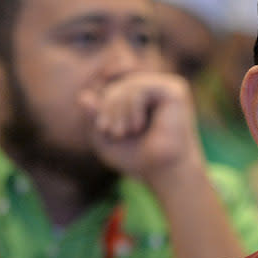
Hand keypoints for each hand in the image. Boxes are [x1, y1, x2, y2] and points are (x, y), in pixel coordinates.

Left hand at [80, 71, 205, 188]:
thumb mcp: (106, 137)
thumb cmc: (139, 159)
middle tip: (109, 131)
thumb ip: (94, 117)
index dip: (103, 103)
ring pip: (129, 85)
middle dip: (108, 107)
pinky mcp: (175, 91)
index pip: (114, 88)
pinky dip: (132, 106)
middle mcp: (157, 91)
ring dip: (118, 109)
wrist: (164, 172)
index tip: (101, 128)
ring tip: (121, 132)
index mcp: (143, 100)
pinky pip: (141, 88)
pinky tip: (138, 126)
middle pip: (119, 85)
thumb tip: (82, 96)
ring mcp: (167, 88)